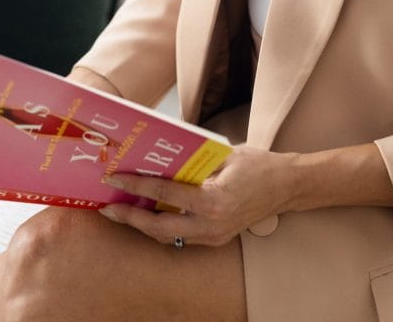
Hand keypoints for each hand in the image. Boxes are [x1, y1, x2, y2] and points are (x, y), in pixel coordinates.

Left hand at [98, 144, 294, 246]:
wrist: (286, 187)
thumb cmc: (258, 165)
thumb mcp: (224, 154)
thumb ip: (193, 159)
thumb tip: (160, 154)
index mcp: (212, 200)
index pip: (164, 192)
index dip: (136, 185)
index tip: (114, 178)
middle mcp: (211, 225)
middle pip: (158, 226)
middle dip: (129, 218)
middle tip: (106, 208)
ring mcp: (213, 236)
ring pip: (166, 235)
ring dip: (142, 224)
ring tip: (120, 212)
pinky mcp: (215, 239)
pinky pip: (180, 235)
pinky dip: (160, 225)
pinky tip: (147, 214)